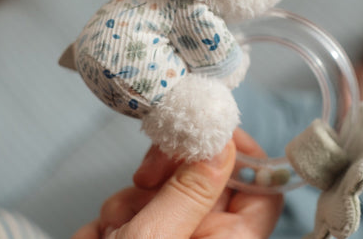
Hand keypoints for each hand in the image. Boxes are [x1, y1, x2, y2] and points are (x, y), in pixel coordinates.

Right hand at [72, 129, 282, 237]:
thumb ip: (190, 192)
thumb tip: (223, 147)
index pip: (262, 190)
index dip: (243, 155)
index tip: (210, 133)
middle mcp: (208, 237)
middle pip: (209, 178)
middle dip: (172, 171)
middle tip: (146, 175)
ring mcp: (175, 234)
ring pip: (168, 187)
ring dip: (134, 198)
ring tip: (112, 229)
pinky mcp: (147, 232)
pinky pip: (140, 203)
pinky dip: (117, 213)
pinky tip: (100, 237)